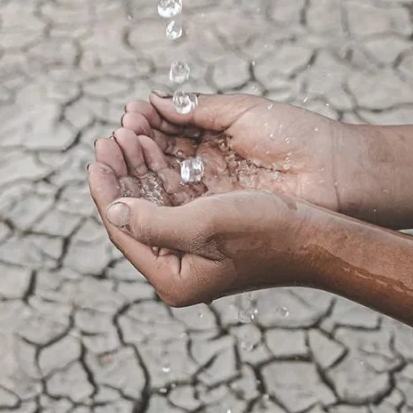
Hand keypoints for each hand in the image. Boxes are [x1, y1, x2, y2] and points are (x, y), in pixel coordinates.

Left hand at [87, 158, 316, 305]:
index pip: (122, 229)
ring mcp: (190, 249)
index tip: (95, 158)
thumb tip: (112, 211)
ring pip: (150, 199)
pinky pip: (171, 196)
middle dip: (121, 172)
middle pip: (132, 212)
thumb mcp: (202, 223)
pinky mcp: (205, 230)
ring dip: (139, 165)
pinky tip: (152, 144)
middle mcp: (177, 267)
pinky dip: (160, 170)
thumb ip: (151, 221)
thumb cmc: (266, 229)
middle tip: (108, 138)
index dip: (105, 191)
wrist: (317, 233)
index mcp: (172, 277)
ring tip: (126, 134)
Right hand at [119, 92, 364, 214]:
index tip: (126, 116)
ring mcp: (210, 197)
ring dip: (137, 167)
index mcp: (214, 143)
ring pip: (161, 183)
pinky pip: (173, 207)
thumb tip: (152, 101)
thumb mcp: (241, 113)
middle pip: (158, 161)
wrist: (337, 173)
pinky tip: (136, 174)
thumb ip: (195, 108)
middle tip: (115, 135)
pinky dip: (151, 192)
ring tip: (119, 147)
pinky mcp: (215, 219)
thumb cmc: (296, 138)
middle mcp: (207, 172)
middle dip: (134, 148)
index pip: (168, 135)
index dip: (146, 126)